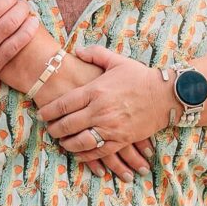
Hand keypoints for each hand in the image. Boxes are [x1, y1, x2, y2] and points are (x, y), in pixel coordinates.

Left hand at [38, 46, 172, 159]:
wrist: (165, 95)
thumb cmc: (140, 76)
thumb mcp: (117, 60)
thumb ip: (95, 54)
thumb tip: (77, 50)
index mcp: (96, 90)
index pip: (64, 104)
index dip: (48, 111)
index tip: (41, 115)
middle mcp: (100, 110)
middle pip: (67, 125)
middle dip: (53, 129)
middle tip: (48, 130)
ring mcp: (110, 127)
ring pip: (79, 141)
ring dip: (66, 144)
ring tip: (61, 142)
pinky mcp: (121, 139)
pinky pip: (97, 152)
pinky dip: (85, 155)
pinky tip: (78, 153)